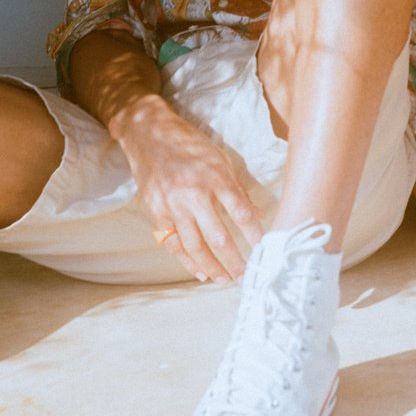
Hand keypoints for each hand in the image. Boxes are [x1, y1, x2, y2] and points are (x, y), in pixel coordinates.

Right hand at [112, 93, 263, 282]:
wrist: (149, 134)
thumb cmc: (189, 144)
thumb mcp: (219, 158)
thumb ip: (237, 188)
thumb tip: (257, 215)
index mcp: (215, 177)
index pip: (241, 212)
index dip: (255, 234)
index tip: (267, 250)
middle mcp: (194, 194)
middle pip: (219, 237)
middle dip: (236, 261)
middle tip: (249, 277)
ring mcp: (174, 206)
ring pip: (196, 247)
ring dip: (213, 268)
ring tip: (227, 280)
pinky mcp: (157, 213)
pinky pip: (174, 245)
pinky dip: (188, 262)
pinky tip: (200, 274)